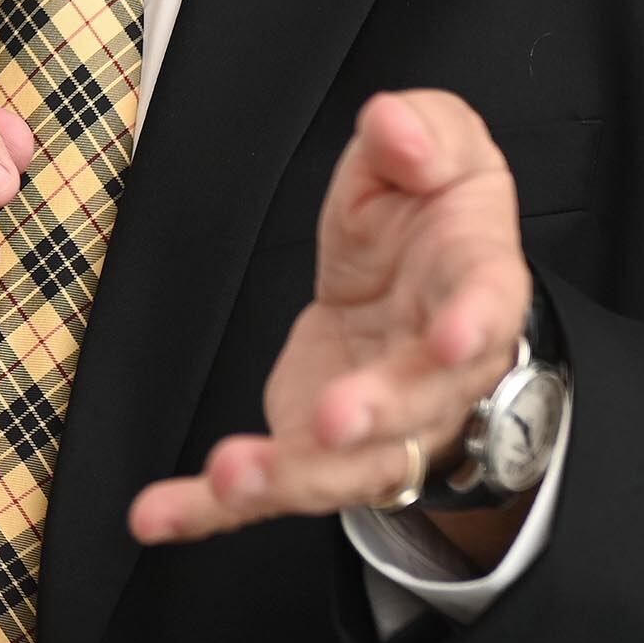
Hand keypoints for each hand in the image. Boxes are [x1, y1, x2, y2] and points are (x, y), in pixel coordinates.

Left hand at [128, 89, 532, 551]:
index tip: (454, 337)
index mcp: (474, 288)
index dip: (473, 327)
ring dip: (288, 477)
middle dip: (376, 416)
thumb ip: (422, 130)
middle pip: (415, 408)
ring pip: (344, 466)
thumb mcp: (440, 148)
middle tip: (335, 418)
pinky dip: (209, 509)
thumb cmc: (431, 212)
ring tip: (230, 477)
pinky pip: (267, 484)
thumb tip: (394, 125)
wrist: (414, 278)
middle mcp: (437, 374)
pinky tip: (158, 517)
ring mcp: (377, 424)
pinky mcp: (312, 441)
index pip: (485, 309)